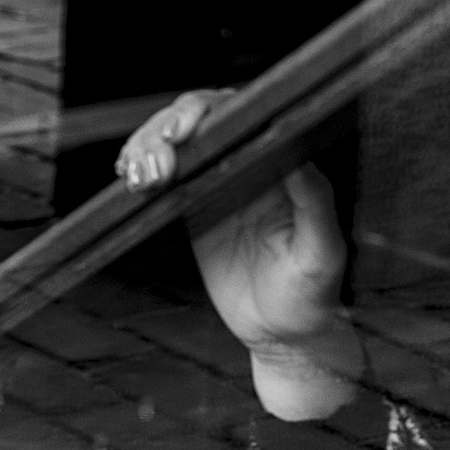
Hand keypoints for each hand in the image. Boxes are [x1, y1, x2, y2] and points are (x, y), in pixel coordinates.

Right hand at [118, 90, 365, 419]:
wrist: (283, 335)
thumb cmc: (314, 296)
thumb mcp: (322, 254)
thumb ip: (314, 205)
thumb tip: (298, 157)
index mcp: (282, 169)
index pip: (242, 118)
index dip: (208, 113)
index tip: (184, 132)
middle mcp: (249, 168)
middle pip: (199, 121)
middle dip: (166, 129)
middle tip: (156, 162)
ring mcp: (217, 186)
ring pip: (172, 143)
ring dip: (146, 146)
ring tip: (140, 175)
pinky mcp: (191, 209)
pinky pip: (159, 176)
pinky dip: (137, 167)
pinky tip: (127, 176)